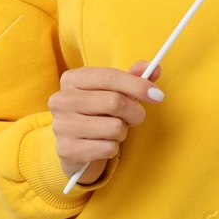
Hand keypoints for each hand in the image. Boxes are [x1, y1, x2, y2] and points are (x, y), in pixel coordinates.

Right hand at [50, 59, 162, 185]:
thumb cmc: (98, 112)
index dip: (138, 85)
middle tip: (135, 117)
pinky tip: (102, 144)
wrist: (76, 146)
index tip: (157, 95)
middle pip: (115, 102)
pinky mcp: (67, 150)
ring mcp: (61, 125)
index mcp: (72, 79)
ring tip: (113, 130)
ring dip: (123, 131)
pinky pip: (108, 148)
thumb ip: (134, 77)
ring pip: (114, 127)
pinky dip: (113, 147)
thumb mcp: (114, 90)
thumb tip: (155, 68)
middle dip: (135, 112)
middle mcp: (61, 100)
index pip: (110, 76)